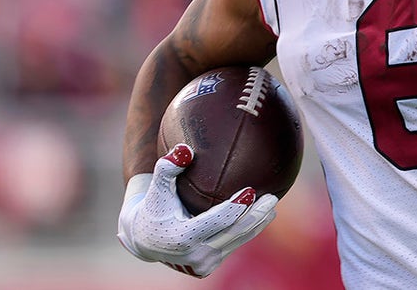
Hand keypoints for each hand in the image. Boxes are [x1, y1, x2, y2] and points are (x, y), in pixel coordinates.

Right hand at [116, 144, 277, 277]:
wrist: (144, 239)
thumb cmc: (153, 205)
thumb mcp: (156, 187)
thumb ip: (167, 168)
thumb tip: (184, 149)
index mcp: (182, 238)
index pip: (217, 222)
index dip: (236, 207)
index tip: (252, 190)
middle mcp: (194, 255)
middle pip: (234, 233)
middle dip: (256, 216)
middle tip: (272, 197)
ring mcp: (203, 264)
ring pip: (237, 241)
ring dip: (257, 223)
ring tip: (272, 205)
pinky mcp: (208, 267)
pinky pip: (232, 245)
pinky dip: (246, 230)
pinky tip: (260, 215)